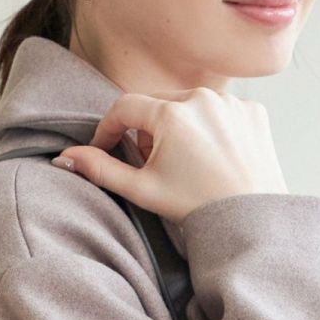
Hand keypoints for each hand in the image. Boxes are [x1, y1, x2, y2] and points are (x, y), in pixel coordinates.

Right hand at [51, 86, 287, 224]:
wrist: (252, 221)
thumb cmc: (196, 208)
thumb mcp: (142, 190)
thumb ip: (101, 170)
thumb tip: (66, 159)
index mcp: (171, 114)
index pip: (125, 107)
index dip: (110, 128)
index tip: (106, 147)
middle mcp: (202, 98)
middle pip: (158, 105)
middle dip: (148, 132)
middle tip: (151, 165)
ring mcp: (231, 103)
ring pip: (190, 108)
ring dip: (179, 129)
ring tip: (185, 166)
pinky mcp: (253, 111)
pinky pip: (221, 113)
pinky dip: (211, 131)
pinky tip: (214, 160)